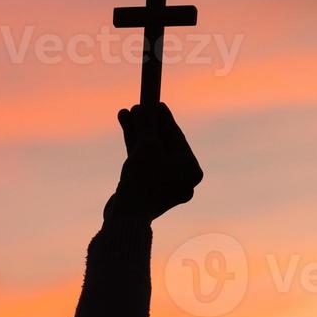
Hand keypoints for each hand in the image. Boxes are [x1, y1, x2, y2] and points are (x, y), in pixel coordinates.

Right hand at [109, 103, 202, 222]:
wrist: (127, 216)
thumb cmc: (143, 180)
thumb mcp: (146, 145)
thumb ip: (148, 124)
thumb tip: (144, 107)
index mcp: (192, 169)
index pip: (177, 136)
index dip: (163, 117)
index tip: (153, 101)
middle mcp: (183, 178)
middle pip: (163, 143)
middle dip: (148, 124)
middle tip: (137, 106)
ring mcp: (165, 186)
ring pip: (151, 153)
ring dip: (138, 133)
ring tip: (125, 113)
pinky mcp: (148, 190)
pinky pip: (143, 164)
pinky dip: (134, 149)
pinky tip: (124, 131)